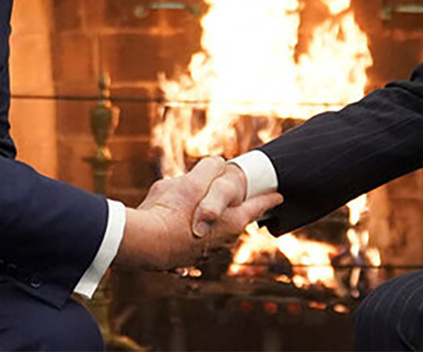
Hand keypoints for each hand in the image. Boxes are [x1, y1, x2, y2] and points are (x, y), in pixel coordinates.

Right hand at [115, 157, 281, 270]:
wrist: (142, 244)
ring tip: (197, 209)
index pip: (257, 206)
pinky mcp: (179, 259)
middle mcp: (221, 241)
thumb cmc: (171, 210)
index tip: (280, 196)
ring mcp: (201, 254)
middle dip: (236, 210)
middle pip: (235, 222)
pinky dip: (184, 234)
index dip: (269, 199)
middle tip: (240, 202)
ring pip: (211, 233)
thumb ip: (211, 168)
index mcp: (232, 222)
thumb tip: (218, 163)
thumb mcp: (193, 180)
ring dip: (208, 222)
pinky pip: (187, 244)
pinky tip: (173, 228)